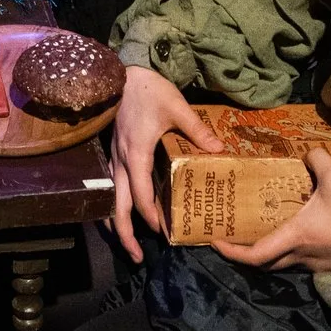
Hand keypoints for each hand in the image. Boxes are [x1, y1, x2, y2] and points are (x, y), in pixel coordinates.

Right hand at [107, 67, 223, 247]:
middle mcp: (121, 162)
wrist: (120, 74)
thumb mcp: (176, 107)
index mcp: (136, 154)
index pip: (140, 195)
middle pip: (117, 207)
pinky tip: (125, 213)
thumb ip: (197, 130)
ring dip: (117, 225)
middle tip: (137, 257)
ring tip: (128, 244)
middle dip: (125, 235)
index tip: (164, 231)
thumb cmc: (147, 90)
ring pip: (110, 200)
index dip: (151, 216)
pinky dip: (116, 207)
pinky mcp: (113, 154)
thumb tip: (220, 150)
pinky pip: (111, 188)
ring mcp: (113, 159)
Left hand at [212, 149, 330, 273]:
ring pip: (287, 263)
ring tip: (268, 231)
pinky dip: (297, 250)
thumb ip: (317, 160)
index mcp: (294, 237)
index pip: (255, 255)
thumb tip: (308, 153)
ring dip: (275, 251)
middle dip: (249, 253)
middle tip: (238, 237)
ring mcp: (319, 265)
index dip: (232, 252)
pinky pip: (307, 261)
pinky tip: (303, 234)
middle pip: (267, 263)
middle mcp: (302, 257)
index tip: (217, 242)